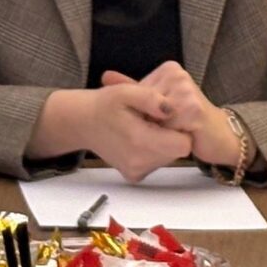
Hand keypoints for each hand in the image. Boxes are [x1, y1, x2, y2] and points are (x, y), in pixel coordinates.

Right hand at [80, 80, 194, 181]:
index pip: (183, 144)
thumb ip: (150, 98)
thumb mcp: (125, 92)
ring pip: (168, 157)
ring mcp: (136, 171)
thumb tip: (172, 109)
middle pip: (177, 151)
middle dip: (172, 134)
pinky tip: (140, 136)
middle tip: (155, 118)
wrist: (83, 123)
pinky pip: (156, 162)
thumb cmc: (103, 105)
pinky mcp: (134, 174)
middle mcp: (139, 162)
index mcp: (140, 141)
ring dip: (163, 141)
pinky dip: (153, 149)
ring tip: (145, 125)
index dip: (182, 128)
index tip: (168, 116)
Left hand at [103, 62, 238, 168]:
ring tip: (171, 132)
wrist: (219, 135)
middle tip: (162, 129)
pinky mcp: (194, 110)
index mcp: (170, 70)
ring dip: (158, 131)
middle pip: (145, 104)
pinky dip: (168, 137)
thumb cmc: (188, 119)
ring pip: (154, 117)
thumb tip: (105, 76)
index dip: (141, 111)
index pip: (139, 92)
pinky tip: (179, 136)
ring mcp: (187, 91)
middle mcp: (178, 76)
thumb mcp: (157, 101)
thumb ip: (133, 88)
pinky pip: (167, 128)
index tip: (152, 120)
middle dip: (148, 121)